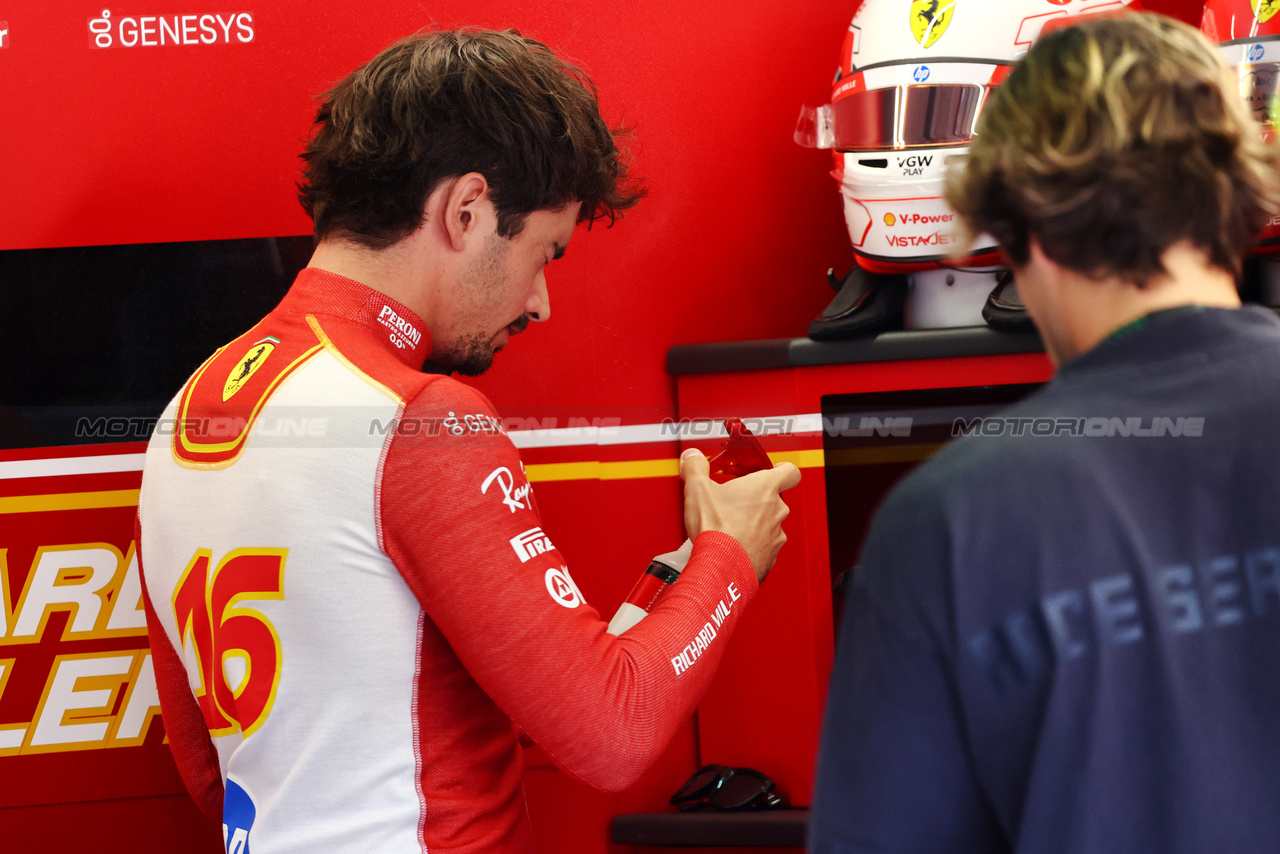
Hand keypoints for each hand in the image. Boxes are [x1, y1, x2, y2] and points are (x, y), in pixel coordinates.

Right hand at [680, 448, 800, 582]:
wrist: (721, 566)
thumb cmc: (716, 529)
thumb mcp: (698, 489)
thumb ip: (696, 468)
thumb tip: (692, 458)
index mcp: (765, 488)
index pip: (790, 472)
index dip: (782, 469)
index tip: (774, 470)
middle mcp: (776, 510)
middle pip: (775, 499)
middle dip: (757, 500)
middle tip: (735, 502)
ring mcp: (776, 535)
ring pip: (770, 523)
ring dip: (755, 523)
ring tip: (730, 527)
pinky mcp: (770, 556)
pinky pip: (764, 546)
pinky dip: (752, 545)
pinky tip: (733, 546)